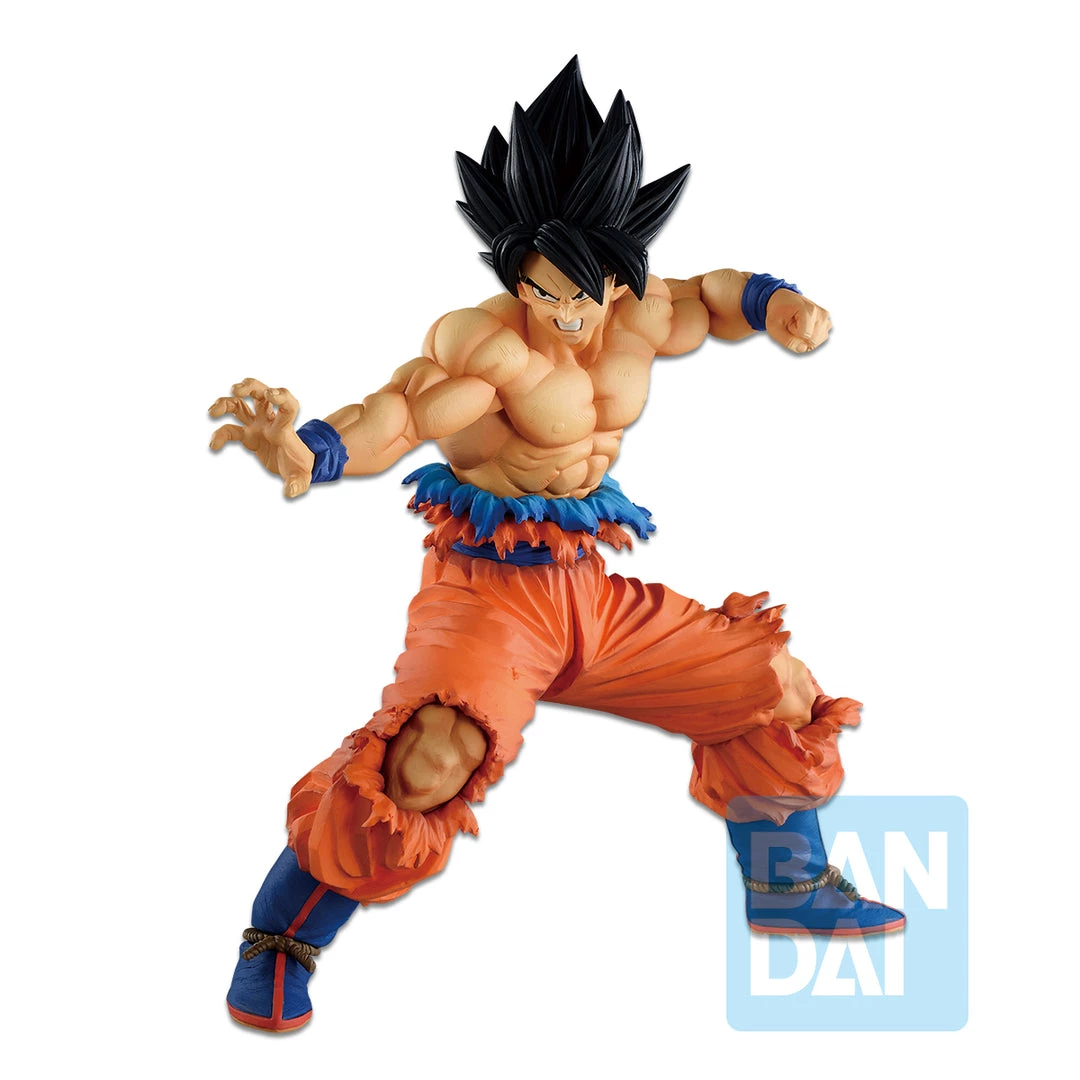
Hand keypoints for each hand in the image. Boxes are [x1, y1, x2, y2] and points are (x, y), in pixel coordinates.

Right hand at [208, 378, 314, 497]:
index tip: (270, 394)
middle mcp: (270, 422)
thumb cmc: (301, 467)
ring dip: (226, 403)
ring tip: (212, 412)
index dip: (280, 396)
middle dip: (249, 387)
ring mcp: (258, 426)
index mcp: (285, 428)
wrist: (296, 464)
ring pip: (241, 405)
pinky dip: (220, 434)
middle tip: (235, 389)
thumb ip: (297, 484)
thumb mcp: (303, 478)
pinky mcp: (249, 435)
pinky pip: (230, 430)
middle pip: (261, 393)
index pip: (287, 405)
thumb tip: (289, 491)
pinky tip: (214, 446)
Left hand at [765, 290, 831, 352]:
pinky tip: (803, 328)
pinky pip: (817, 342)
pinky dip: (808, 339)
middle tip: (792, 324)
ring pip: (815, 343)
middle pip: (812, 342)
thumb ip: (787, 341)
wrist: (784, 300)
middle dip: (799, 338)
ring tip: (797, 325)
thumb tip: (802, 349)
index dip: (792, 333)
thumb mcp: (774, 327)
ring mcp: (826, 320)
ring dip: (803, 339)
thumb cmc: (778, 313)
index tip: (788, 321)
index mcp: (809, 310)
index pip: (804, 336)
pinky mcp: (827, 325)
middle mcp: (822, 314)